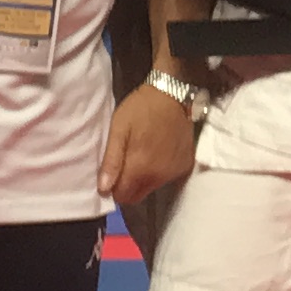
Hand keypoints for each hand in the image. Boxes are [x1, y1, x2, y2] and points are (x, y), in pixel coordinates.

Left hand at [100, 81, 199, 206]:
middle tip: (125, 164)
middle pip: (138, 196)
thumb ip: (111, 160)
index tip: (112, 173)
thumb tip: (104, 189)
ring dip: (144, 179)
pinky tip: (158, 153)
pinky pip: (166, 178)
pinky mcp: (186, 165)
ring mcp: (175, 172)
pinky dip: (159, 171)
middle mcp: (160, 176)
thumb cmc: (140, 109)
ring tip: (142, 155)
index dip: (114, 188)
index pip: (123, 197)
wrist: (173, 94)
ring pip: (152, 187)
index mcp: (141, 168)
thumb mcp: (119, 129)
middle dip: (128, 186)